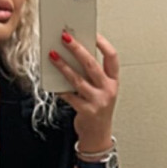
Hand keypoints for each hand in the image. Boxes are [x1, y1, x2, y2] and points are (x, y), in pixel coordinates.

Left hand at [50, 31, 118, 150]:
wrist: (97, 135)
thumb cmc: (97, 108)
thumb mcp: (101, 89)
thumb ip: (92, 74)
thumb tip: (74, 53)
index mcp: (113, 81)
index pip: (111, 57)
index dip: (103, 43)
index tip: (92, 32)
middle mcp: (108, 90)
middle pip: (91, 64)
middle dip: (77, 48)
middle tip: (65, 37)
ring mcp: (98, 101)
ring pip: (77, 79)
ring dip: (63, 66)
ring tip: (52, 55)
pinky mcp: (86, 111)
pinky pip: (69, 96)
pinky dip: (59, 88)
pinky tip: (52, 80)